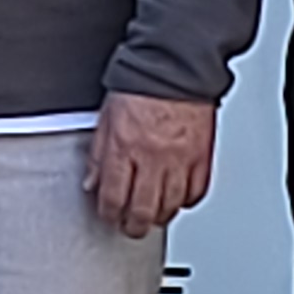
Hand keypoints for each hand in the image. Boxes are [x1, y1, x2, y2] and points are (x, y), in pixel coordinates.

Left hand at [85, 92, 215, 238]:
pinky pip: (195, 193)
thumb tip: (92, 183)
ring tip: (151, 216)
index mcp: (124, 146)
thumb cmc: (139, 86)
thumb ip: (97, 155)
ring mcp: (180, 160)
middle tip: (129, 226)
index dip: (109, 214)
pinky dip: (185, 201)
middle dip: (133, 226)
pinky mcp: (202, 158)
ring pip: (170, 207)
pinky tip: (176, 198)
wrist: (175, 67)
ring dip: (158, 217)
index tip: (108, 215)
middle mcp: (152, 157)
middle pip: (143, 211)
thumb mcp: (106, 118)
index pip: (114, 196)